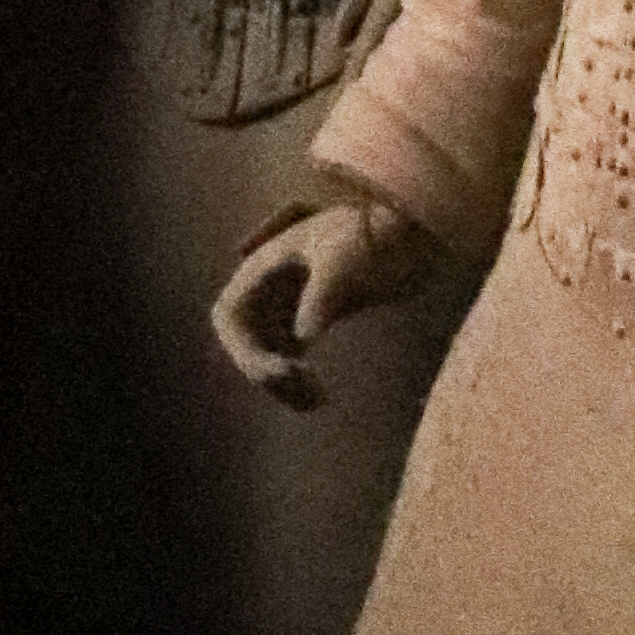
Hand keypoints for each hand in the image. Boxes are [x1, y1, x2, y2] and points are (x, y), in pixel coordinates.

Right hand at [212, 190, 440, 407]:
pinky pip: (289, 359)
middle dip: (264, 371)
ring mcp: (287, 306)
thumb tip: (301, 338)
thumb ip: (319, 299)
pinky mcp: (309, 320)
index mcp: (265, 266)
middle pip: (245, 342)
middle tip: (305, 388)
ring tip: (316, 399)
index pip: (228, 315)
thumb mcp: (342, 264)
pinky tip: (322, 396)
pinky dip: (299, 382)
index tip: (279, 371)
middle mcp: (268, 289)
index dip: (241, 348)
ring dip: (281, 384)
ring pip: (266, 355)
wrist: (405, 234)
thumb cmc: (370, 237)